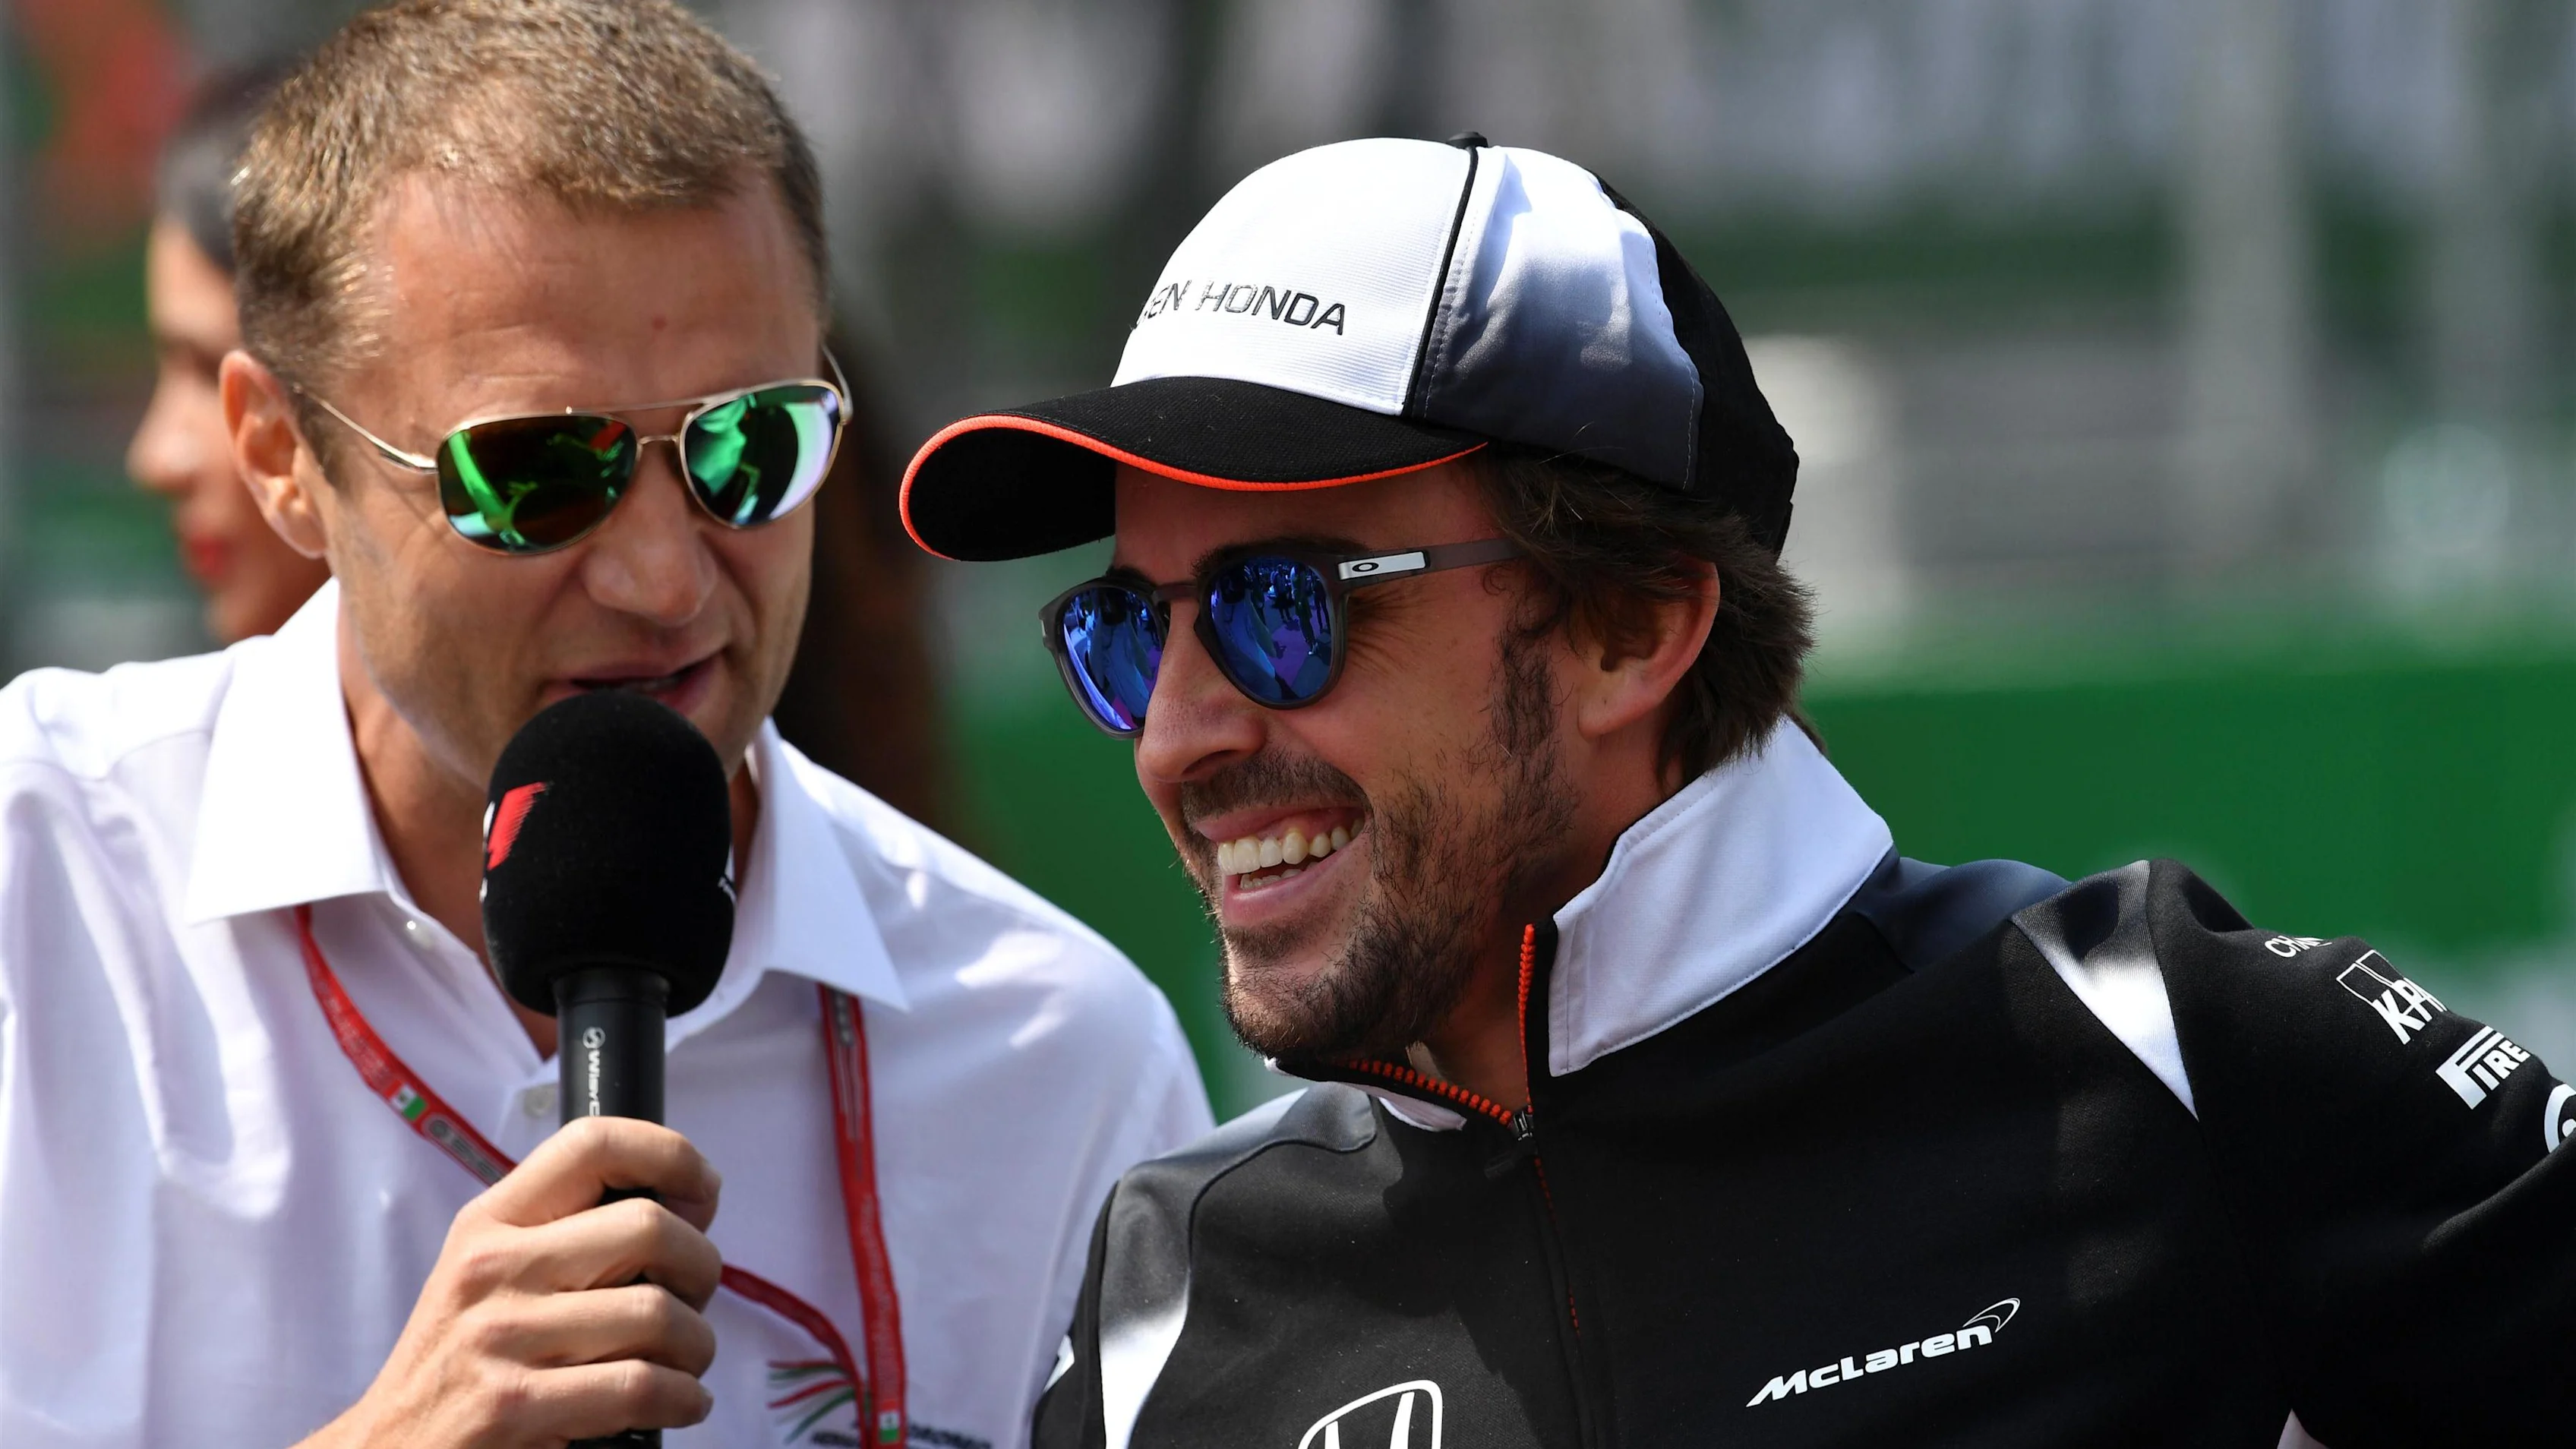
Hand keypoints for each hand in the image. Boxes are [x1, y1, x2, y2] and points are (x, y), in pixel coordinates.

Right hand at [298, 1116, 724, 1448]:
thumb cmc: (460, 1365)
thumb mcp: (489, 1277)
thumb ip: (566, 1237)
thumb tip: (685, 1211)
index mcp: (490, 1223)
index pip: (591, 1143)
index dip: (670, 1154)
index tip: (702, 1191)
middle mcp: (493, 1267)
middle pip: (649, 1227)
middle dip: (700, 1268)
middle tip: (694, 1301)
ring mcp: (500, 1336)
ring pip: (658, 1313)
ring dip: (696, 1346)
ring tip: (684, 1364)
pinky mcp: (513, 1407)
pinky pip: (643, 1386)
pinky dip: (684, 1398)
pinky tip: (680, 1402)